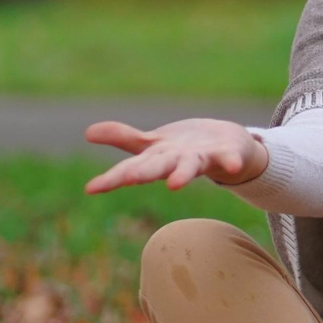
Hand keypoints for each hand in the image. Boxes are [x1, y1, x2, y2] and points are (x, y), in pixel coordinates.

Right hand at [82, 118, 268, 194]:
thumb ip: (123, 138)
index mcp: (157, 160)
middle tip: (127, 180)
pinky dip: (231, 161)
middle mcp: (177, 163)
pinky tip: (234, 165)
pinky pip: (228, 158)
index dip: (110, 179)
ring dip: (182, 174)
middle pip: (156, 168)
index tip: (90, 189)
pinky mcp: (227, 154)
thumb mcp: (153, 143)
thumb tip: (87, 133)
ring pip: (190, 166)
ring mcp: (202, 160)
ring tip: (174, 184)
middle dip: (143, 174)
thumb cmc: (186, 151)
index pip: (129, 170)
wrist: (232, 152)